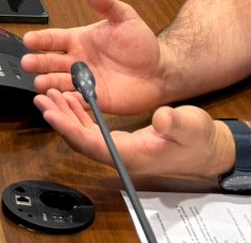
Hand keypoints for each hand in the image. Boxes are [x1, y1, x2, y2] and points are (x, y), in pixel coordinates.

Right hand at [21, 0, 164, 112]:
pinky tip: (61, 100)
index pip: (54, 39)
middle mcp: (77, 61)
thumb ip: (106, 4)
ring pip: (61, 82)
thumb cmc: (140, 43)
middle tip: (27, 63)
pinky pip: (78, 101)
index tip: (28, 39)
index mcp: (79, 40)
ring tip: (39, 83)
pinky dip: (68, 101)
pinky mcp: (95, 100)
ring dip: (49, 83)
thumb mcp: (125, 17)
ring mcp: (85, 81)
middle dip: (38, 62)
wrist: (159, 70)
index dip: (40, 39)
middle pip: (51, 62)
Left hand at [36, 94, 233, 181]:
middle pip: (82, 140)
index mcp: (133, 154)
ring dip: (67, 116)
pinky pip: (94, 130)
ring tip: (50, 95)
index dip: (70, 129)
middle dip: (60, 120)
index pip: (93, 144)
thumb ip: (175, 123)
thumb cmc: (199, 140)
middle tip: (42, 98)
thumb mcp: (191, 126)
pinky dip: (81, 114)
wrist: (207, 150)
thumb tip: (161, 118)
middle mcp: (122, 155)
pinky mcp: (122, 143)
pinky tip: (73, 99)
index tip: (52, 113)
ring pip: (85, 135)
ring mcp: (121, 150)